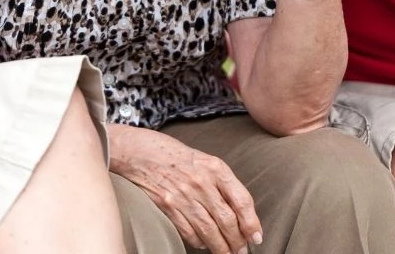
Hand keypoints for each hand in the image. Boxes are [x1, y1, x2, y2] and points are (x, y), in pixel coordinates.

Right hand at [109, 125, 261, 253]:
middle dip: (237, 241)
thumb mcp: (203, 158)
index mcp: (215, 168)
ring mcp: (183, 195)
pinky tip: (203, 244)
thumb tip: (238, 210)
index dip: (251, 222)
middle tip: (242, 251)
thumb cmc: (171, 153)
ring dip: (221, 247)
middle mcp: (201, 182)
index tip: (256, 236)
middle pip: (227, 220)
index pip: (241, 200)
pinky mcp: (167, 206)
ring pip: (209, 230)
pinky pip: (189, 231)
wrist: (138, 150)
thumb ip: (220, 181)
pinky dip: (198, 242)